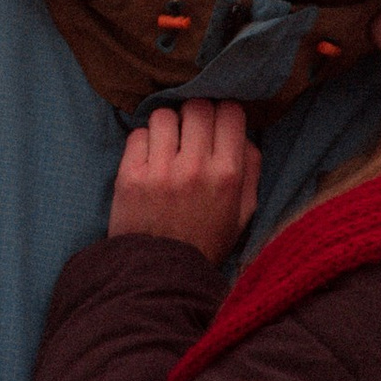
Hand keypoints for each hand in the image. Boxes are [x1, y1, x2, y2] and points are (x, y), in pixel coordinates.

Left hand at [111, 101, 261, 259]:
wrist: (161, 274)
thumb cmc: (205, 242)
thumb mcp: (243, 213)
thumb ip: (250, 170)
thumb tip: (243, 133)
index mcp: (227, 175)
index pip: (230, 111)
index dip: (224, 113)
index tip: (218, 125)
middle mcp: (195, 167)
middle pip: (197, 106)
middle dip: (196, 115)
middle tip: (192, 133)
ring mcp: (160, 170)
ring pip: (164, 115)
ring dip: (168, 126)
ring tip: (168, 146)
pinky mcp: (130, 176)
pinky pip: (137, 134)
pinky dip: (144, 142)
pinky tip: (149, 159)